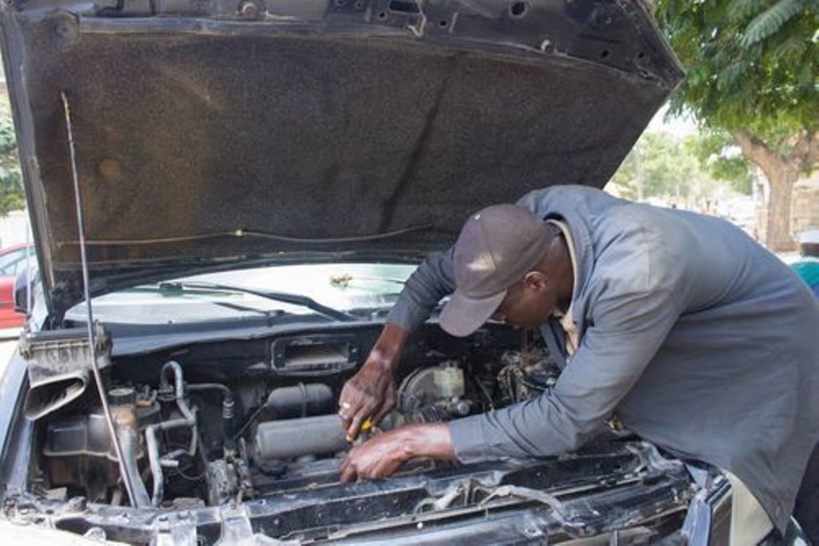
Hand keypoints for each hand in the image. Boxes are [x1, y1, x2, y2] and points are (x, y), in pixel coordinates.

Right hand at [338, 354, 395, 439]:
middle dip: (346, 426)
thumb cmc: (387, 384)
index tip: (350, 438)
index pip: (358, 420)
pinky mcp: (348, 386)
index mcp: (373, 402)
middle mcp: (361, 397)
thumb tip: (372, 427)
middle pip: (346, 417)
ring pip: (342, 410)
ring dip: (345, 417)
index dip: (353, 431)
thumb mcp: (390, 402)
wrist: (379, 366)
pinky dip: (344, 406)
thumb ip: (381, 416)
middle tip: (349, 429)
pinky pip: (341, 401)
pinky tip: (353, 405)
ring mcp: (353, 391)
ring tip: (352, 416)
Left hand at [340, 424, 454, 481]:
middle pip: (345, 479)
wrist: (399, 444)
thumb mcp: (370, 446)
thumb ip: (361, 456)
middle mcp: (354, 461)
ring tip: (374, 474)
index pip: (342, 469)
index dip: (348, 474)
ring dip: (363, 482)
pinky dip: (373, 482)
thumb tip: (359, 463)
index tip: (352, 476)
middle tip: (359, 480)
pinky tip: (380, 474)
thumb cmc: (389, 442)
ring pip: (357, 483)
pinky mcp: (371, 477)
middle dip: (352, 481)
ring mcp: (362, 470)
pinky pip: (369, 485)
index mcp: (353, 453)